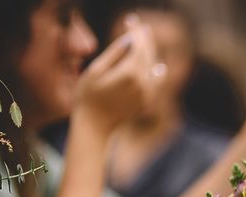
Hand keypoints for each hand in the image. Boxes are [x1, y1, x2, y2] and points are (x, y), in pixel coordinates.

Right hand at [73, 16, 164, 137]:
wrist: (95, 126)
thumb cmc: (88, 96)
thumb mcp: (96, 70)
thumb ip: (115, 53)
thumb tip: (130, 39)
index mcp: (130, 73)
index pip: (139, 45)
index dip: (136, 31)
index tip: (131, 21)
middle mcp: (144, 84)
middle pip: (149, 55)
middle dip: (144, 39)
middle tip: (138, 27)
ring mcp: (148, 95)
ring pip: (155, 69)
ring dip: (150, 55)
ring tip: (144, 43)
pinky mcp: (148, 103)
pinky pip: (157, 84)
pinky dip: (156, 72)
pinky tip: (156, 67)